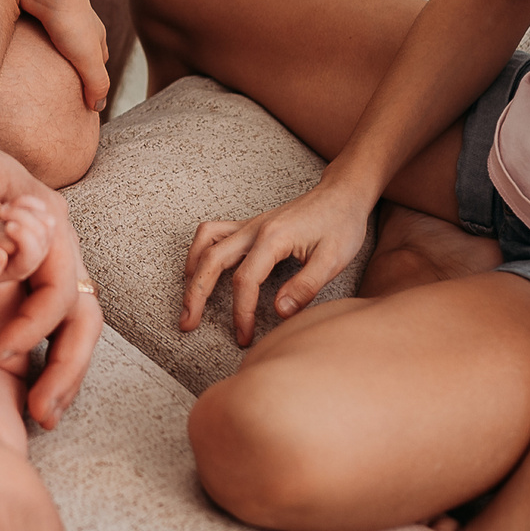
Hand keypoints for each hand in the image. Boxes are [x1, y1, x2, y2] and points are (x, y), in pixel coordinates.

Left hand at [0, 215, 101, 429]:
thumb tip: (4, 246)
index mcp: (48, 219)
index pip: (57, 287)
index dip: (31, 326)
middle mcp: (58, 244)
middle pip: (82, 315)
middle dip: (67, 366)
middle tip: (42, 412)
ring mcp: (47, 262)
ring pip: (74, 326)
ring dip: (64, 372)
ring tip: (45, 415)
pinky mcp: (29, 278)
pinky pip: (51, 325)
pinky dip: (48, 360)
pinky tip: (35, 393)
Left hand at [19, 0, 110, 113]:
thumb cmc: (71, 19)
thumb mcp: (89, 57)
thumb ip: (96, 83)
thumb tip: (98, 108)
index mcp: (93, 38)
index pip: (96, 67)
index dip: (92, 85)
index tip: (81, 105)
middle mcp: (74, 30)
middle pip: (73, 58)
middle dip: (66, 76)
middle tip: (53, 100)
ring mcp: (52, 24)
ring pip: (49, 50)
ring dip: (43, 65)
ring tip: (30, 88)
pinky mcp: (31, 19)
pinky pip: (30, 41)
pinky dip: (26, 53)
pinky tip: (16, 66)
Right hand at [181, 180, 374, 345]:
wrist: (342, 194)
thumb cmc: (341, 224)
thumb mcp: (334, 259)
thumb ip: (305, 287)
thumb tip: (279, 312)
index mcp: (274, 238)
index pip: (245, 281)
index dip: (241, 313)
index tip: (244, 336)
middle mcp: (255, 229)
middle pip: (212, 260)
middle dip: (195, 295)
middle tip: (187, 324)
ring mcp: (250, 224)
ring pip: (206, 242)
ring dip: (192, 270)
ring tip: (188, 299)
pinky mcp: (251, 225)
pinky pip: (214, 232)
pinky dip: (200, 251)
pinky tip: (200, 269)